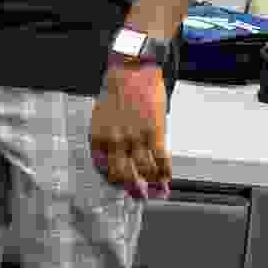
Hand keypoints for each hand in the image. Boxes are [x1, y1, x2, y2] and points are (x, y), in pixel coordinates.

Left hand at [92, 62, 171, 201]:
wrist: (131, 71)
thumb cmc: (115, 92)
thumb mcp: (101, 117)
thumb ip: (106, 137)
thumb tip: (112, 156)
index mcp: (99, 138)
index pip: (104, 169)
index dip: (114, 182)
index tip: (122, 188)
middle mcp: (115, 142)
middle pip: (124, 175)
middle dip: (133, 189)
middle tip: (141, 196)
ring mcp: (135, 139)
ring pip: (144, 170)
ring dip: (152, 184)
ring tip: (157, 191)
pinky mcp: (154, 133)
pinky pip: (160, 159)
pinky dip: (165, 172)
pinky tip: (167, 179)